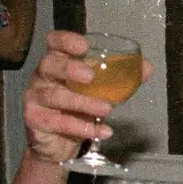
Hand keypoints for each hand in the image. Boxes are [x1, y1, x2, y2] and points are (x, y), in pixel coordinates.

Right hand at [21, 31, 147, 162]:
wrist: (57, 143)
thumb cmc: (77, 109)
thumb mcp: (100, 91)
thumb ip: (121, 78)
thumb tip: (146, 68)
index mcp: (58, 62)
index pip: (54, 43)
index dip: (66, 41)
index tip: (84, 46)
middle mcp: (43, 77)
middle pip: (49, 65)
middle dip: (69, 69)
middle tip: (91, 77)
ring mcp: (35, 98)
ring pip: (56, 96)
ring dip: (84, 102)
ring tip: (107, 109)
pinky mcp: (36, 119)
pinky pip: (59, 123)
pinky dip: (84, 128)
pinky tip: (103, 131)